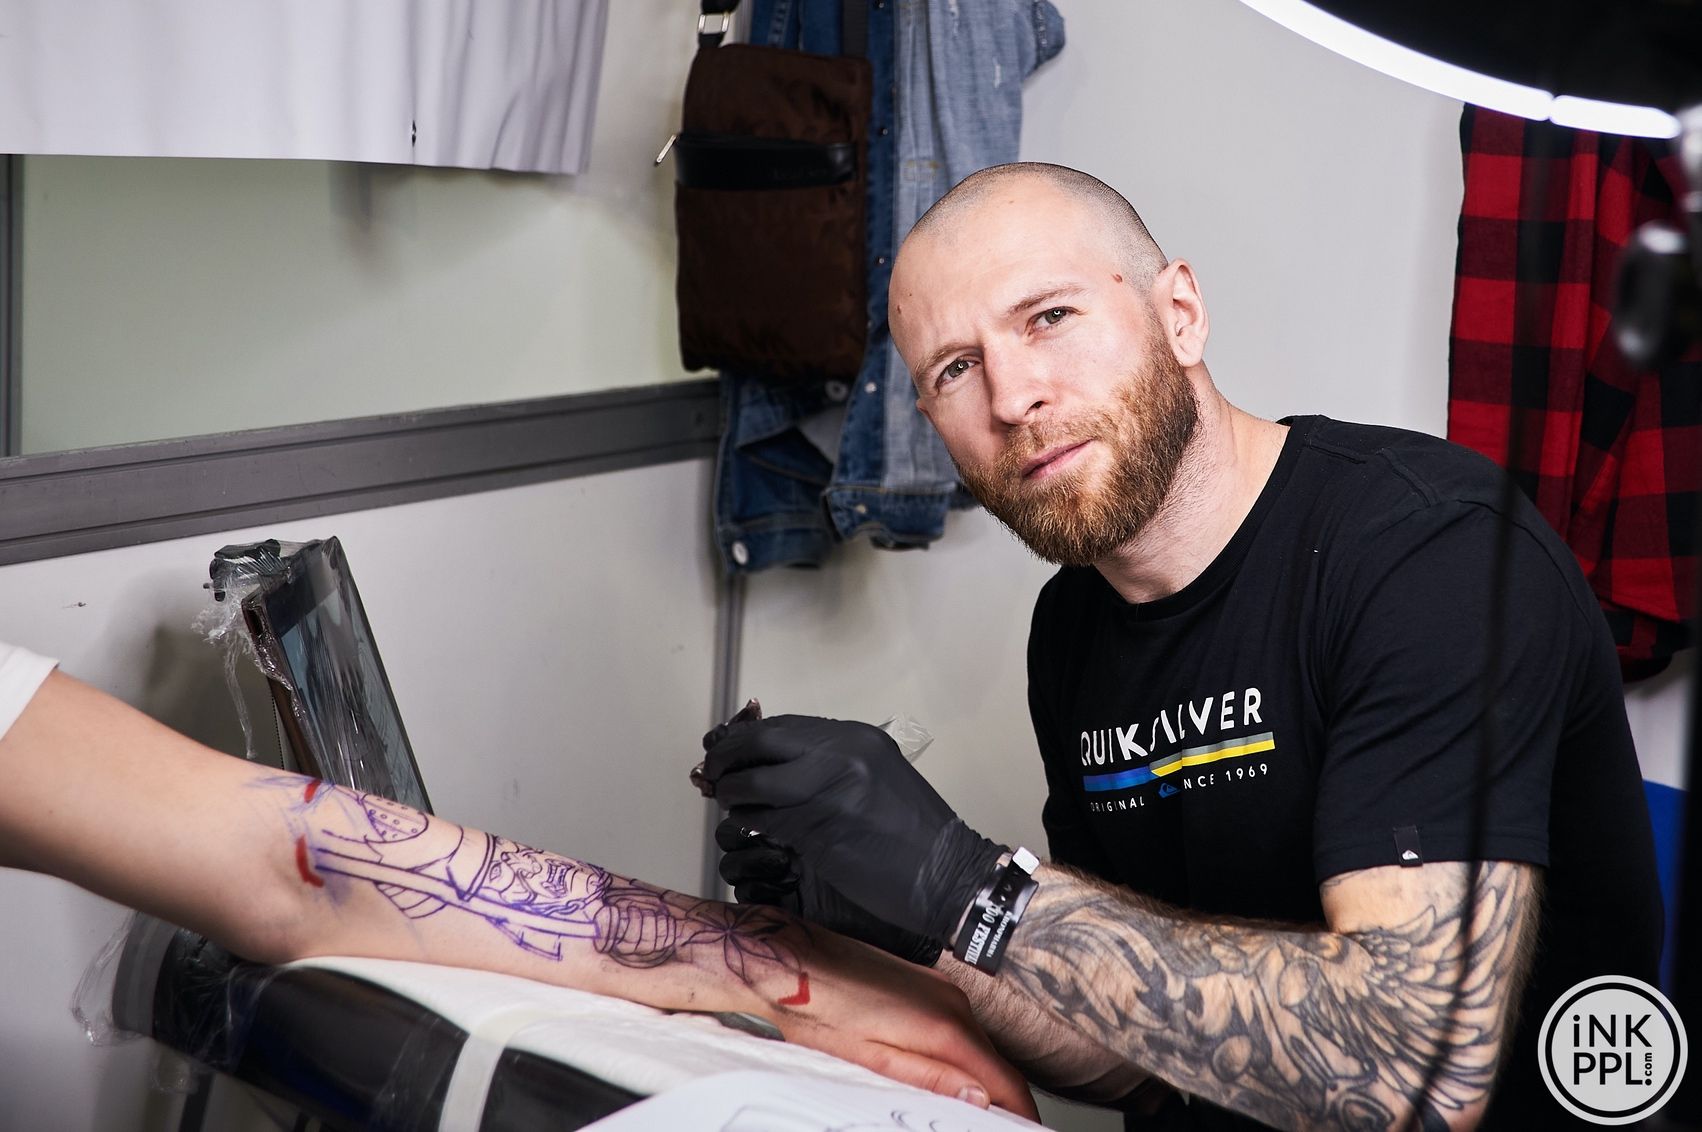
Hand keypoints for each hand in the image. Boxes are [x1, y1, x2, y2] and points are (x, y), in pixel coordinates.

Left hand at [700, 714, 1003, 945]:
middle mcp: (841, 754)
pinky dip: (750, 823)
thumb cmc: (912, 834)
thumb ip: (826, 764)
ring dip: (733, 795)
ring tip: (732, 803)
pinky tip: (751, 828)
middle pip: (760, 743)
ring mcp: (829, 790)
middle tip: (711, 772)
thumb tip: (771, 761)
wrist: (947, 875)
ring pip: (754, 784)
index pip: (782, 725)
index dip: (745, 738)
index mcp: (856, 737)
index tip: (725, 748)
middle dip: (727, 757)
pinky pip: (766, 821)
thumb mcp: (875, 776)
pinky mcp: (818, 830)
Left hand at [776, 922, 1037, 1119]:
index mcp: (944, 1027)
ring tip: (966, 1107)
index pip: (1005, 1079)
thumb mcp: (873, 1060)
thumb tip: (980, 1099)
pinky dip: (961, 1051)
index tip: (1024, 1130)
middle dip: (1001, 1099)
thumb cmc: (820, 1011)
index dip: (1021, 1112)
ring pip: (977, 1042)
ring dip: (979, 1075)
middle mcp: (951, 1001)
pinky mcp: (926, 981)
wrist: (793, 963)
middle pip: (996, 1062)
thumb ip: (932, 1079)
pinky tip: (941, 1067)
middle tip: (992, 1125)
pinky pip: (959, 1023)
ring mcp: (940, 987)